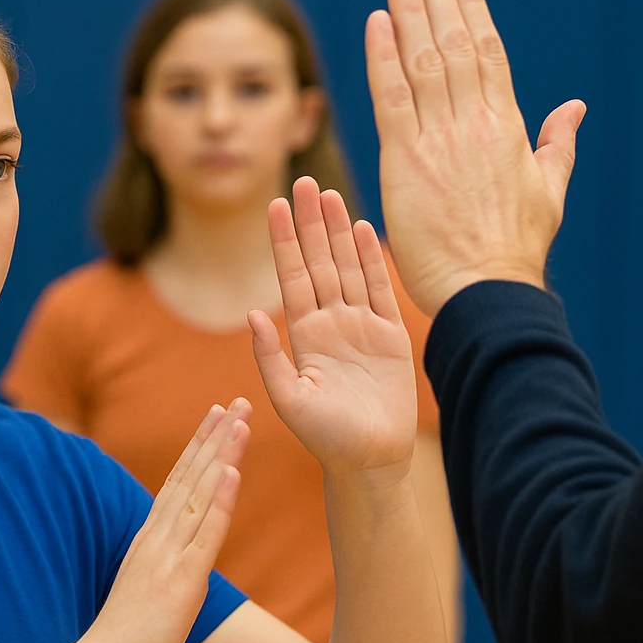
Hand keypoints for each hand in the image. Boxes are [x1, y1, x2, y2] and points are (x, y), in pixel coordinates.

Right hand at [78, 400, 249, 642]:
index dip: (198, 446)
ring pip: (200, 495)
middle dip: (215, 436)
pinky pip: (205, 534)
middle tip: (237, 400)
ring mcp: (168, 557)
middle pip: (190, 476)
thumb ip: (159, 567)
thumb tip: (178, 561)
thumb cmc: (121, 640)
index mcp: (148, 540)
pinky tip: (233, 473)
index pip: (177, 481)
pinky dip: (220, 502)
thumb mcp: (143, 591)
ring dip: (221, 455)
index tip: (215, 415)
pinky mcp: (181, 581)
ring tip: (241, 420)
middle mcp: (157, 539)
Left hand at [249, 179, 415, 477]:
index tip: (273, 205)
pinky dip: (371, 260)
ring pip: (347, 267)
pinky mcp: (390, 335)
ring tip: (328, 195)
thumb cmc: (326, 437)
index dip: (283, 242)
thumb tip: (252, 314)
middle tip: (301, 181)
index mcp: (304, 335)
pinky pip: (380, 289)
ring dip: (337, 232)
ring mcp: (361, 326)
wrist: (370, 460)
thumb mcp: (289, 399)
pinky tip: (362, 229)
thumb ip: (270, 357)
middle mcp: (331, 323)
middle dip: (309, 223)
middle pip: (318, 262)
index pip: (291, 277)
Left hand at [368, 0, 586, 315]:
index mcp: (508, 127)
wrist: (490, 291)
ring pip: (425, 60)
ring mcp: (441, 140)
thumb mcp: (549, 192)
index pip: (487, 50)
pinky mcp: (407, 162)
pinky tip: (377, 23)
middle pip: (454, 42)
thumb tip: (575, 108)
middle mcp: (475, 124)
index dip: (470, 6)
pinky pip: (393, 99)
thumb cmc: (514, 252)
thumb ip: (558, 145)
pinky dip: (384, 59)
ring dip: (410, 10)